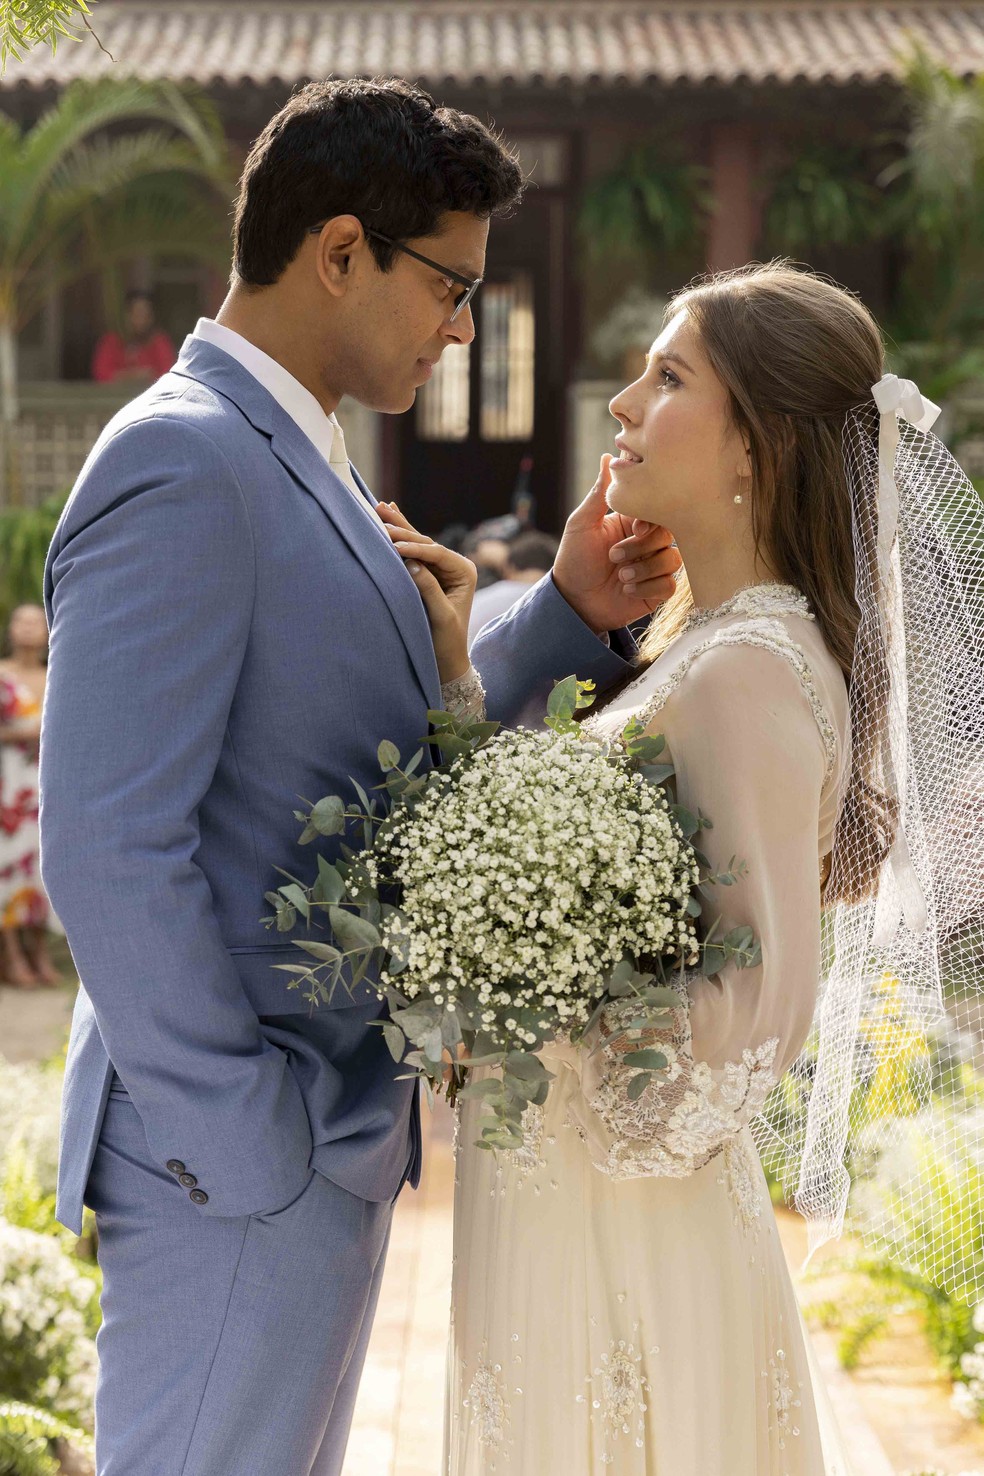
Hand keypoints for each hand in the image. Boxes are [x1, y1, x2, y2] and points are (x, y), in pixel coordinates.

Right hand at [377, 502, 476, 683]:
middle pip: (425, 542)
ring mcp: (441, 567)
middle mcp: (454, 565)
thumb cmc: (447, 641)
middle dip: (402, 529)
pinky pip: (412, 550)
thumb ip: (428, 589)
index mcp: (465, 572)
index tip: (392, 546)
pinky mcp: (428, 572)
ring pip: (416, 542)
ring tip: (380, 506)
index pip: (437, 553)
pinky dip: (400, 534)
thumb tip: (410, 563)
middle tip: (378, 514)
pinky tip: (391, 511)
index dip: (414, 547)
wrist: (446, 659)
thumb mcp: (440, 616)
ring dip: (398, 526)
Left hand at [552, 455, 681, 635]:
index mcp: (632, 522)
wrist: (573, 602)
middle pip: (669, 534)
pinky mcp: (657, 590)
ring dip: (644, 569)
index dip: (651, 519)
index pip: (657, 510)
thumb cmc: (574, 560)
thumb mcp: (581, 524)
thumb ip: (599, 493)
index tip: (635, 528)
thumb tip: (609, 457)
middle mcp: (646, 541)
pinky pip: (669, 584)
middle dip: (642, 547)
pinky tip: (627, 591)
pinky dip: (648, 587)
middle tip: (614, 558)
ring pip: (672, 560)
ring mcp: (654, 565)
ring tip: (621, 577)